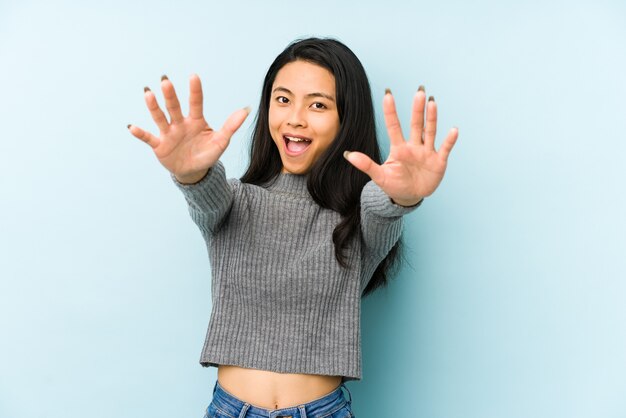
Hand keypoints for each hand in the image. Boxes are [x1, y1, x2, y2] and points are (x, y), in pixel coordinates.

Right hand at [128, 74, 249, 182]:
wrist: (194, 171)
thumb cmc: (207, 153)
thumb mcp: (221, 141)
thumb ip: (231, 126)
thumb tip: (246, 110)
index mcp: (195, 120)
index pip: (196, 103)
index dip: (195, 91)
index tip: (194, 76)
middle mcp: (180, 123)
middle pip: (175, 107)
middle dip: (170, 95)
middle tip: (166, 81)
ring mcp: (169, 133)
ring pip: (160, 118)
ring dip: (154, 107)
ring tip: (148, 94)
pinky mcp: (159, 145)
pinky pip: (149, 138)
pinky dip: (140, 133)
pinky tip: (132, 127)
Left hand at [344, 87, 457, 205]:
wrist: (409, 197)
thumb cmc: (394, 185)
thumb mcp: (379, 176)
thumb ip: (366, 165)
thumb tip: (347, 154)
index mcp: (399, 148)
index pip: (394, 126)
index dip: (390, 112)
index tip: (388, 94)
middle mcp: (414, 146)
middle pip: (416, 124)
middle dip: (417, 109)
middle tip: (419, 91)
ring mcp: (427, 152)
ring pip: (430, 132)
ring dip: (432, 118)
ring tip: (432, 102)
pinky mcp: (438, 162)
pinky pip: (444, 149)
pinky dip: (449, 140)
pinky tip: (453, 130)